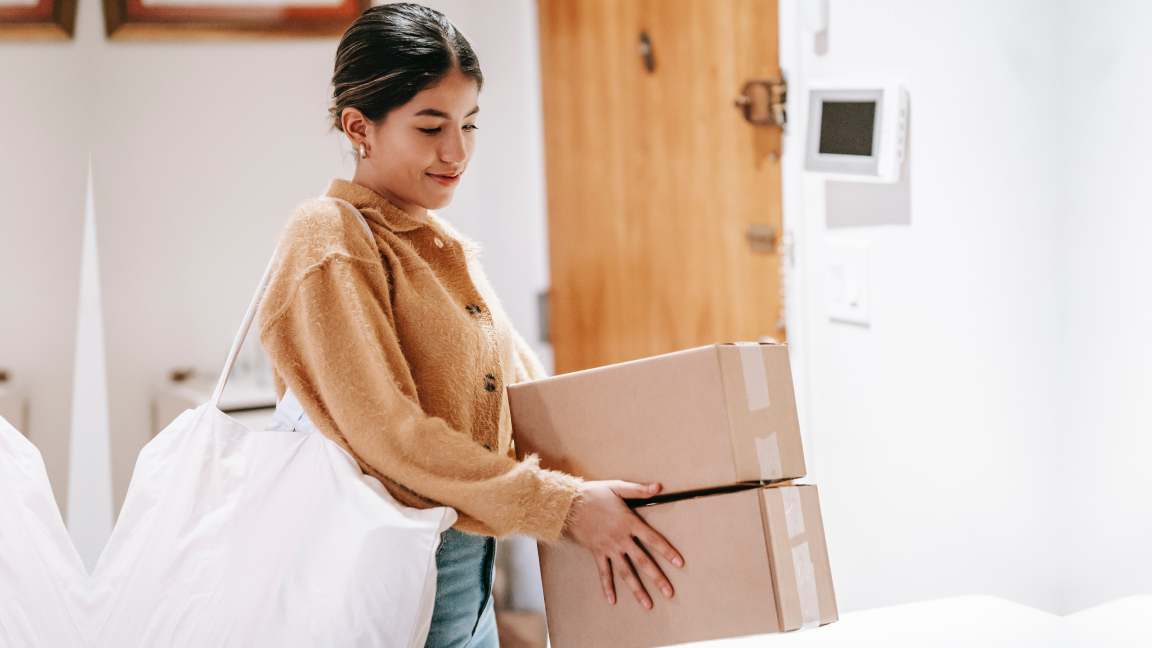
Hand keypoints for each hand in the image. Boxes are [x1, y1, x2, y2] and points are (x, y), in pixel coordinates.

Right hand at [563, 480, 683, 609]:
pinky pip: (603, 573)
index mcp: (629, 523)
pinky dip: (607, 587)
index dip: (667, 551)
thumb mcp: (617, 487)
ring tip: (647, 604)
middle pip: (643, 561)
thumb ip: (639, 490)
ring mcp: (609, 548)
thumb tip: (659, 486)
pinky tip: (612, 600)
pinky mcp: (597, 553)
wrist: (569, 504)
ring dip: (637, 589)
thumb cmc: (594, 494)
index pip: (653, 539)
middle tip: (669, 593)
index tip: (680, 563)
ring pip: (625, 572)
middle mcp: (621, 539)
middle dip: (657, 578)